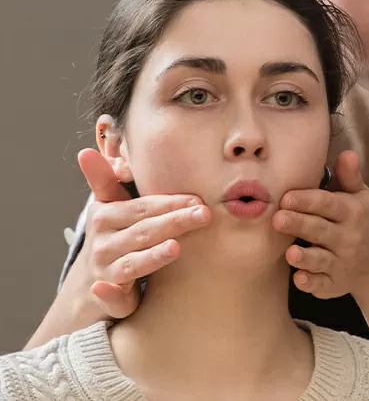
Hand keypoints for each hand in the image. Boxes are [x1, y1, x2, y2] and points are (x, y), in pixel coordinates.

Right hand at [69, 148, 209, 318]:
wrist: (91, 285)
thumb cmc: (113, 238)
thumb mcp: (107, 207)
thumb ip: (106, 180)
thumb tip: (85, 151)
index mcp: (106, 215)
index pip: (143, 207)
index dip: (170, 203)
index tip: (198, 200)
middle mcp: (104, 241)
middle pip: (145, 230)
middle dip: (175, 222)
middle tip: (205, 215)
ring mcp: (105, 269)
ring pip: (133, 262)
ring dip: (152, 256)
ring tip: (175, 248)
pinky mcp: (108, 295)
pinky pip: (109, 294)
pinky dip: (109, 293)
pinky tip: (110, 288)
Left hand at [275, 150, 368, 298]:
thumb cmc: (364, 222)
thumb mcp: (362, 198)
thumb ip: (350, 177)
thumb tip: (346, 153)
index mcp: (352, 213)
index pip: (329, 204)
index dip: (308, 200)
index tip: (287, 197)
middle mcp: (348, 238)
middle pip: (320, 230)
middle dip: (300, 224)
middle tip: (277, 219)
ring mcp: (342, 263)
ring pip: (321, 260)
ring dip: (306, 257)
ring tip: (290, 253)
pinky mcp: (334, 284)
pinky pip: (322, 285)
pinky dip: (312, 283)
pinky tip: (300, 278)